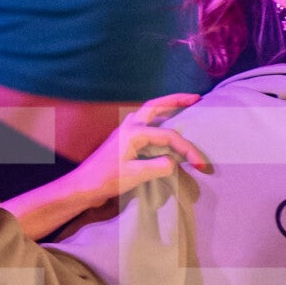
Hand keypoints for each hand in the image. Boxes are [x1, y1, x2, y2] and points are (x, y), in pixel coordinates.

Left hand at [71, 94, 212, 205]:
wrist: (83, 186)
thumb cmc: (107, 179)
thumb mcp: (136, 175)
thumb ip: (159, 167)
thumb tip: (174, 162)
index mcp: (135, 132)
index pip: (169, 136)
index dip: (188, 149)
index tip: (201, 165)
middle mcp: (130, 125)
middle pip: (156, 106)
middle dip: (177, 100)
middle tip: (196, 98)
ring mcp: (125, 130)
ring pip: (150, 111)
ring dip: (166, 106)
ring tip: (183, 105)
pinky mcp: (124, 139)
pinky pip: (145, 121)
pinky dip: (158, 117)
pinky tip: (164, 124)